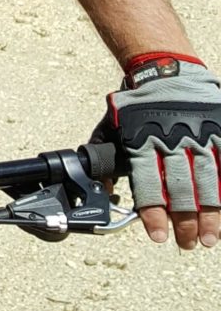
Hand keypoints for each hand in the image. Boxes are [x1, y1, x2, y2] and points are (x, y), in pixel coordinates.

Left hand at [96, 53, 220, 249]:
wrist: (165, 67)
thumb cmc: (137, 103)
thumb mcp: (113, 126)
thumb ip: (105, 158)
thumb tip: (101, 189)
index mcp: (143, 139)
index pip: (149, 184)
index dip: (154, 214)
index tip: (157, 236)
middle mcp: (172, 138)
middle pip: (182, 188)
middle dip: (186, 221)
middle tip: (188, 243)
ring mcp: (200, 134)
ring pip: (208, 180)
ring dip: (210, 214)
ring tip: (210, 238)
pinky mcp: (219, 129)